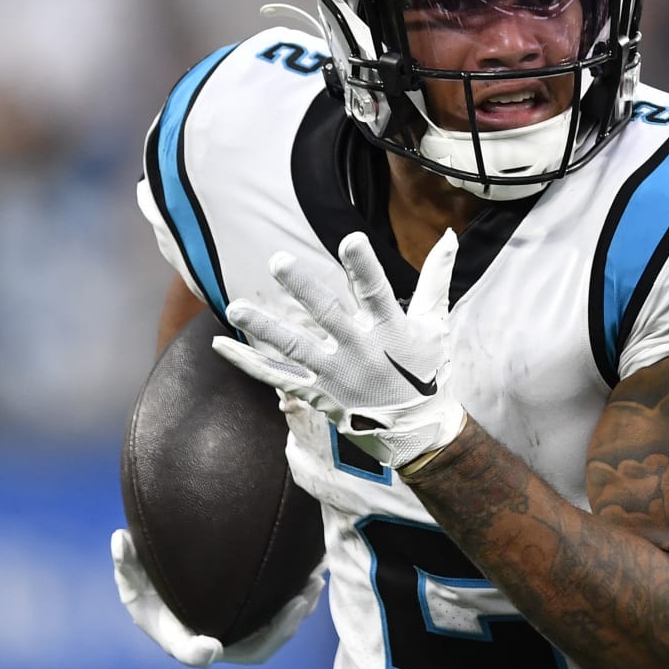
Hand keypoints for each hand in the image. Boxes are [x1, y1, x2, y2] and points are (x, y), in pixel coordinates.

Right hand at [110, 529, 324, 665]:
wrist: (173, 596)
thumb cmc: (151, 590)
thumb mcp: (133, 578)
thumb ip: (127, 562)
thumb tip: (119, 538)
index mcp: (180, 638)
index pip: (187, 652)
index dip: (197, 654)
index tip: (208, 648)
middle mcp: (214, 645)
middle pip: (252, 649)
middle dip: (280, 629)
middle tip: (300, 601)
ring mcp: (238, 637)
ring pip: (274, 635)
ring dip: (298, 613)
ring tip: (317, 582)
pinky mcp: (256, 625)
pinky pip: (282, 619)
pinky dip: (301, 600)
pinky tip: (316, 573)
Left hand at [213, 229, 467, 468]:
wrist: (417, 433)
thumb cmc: (426, 371)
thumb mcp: (436, 324)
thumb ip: (436, 278)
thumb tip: (449, 236)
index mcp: (390, 330)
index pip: (376, 292)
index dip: (363, 267)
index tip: (350, 239)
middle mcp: (360, 351)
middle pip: (328, 315)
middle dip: (303, 288)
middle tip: (279, 261)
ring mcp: (335, 375)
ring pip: (294, 348)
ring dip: (264, 327)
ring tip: (236, 308)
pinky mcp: (317, 394)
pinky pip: (276, 377)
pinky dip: (246, 363)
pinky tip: (220, 345)